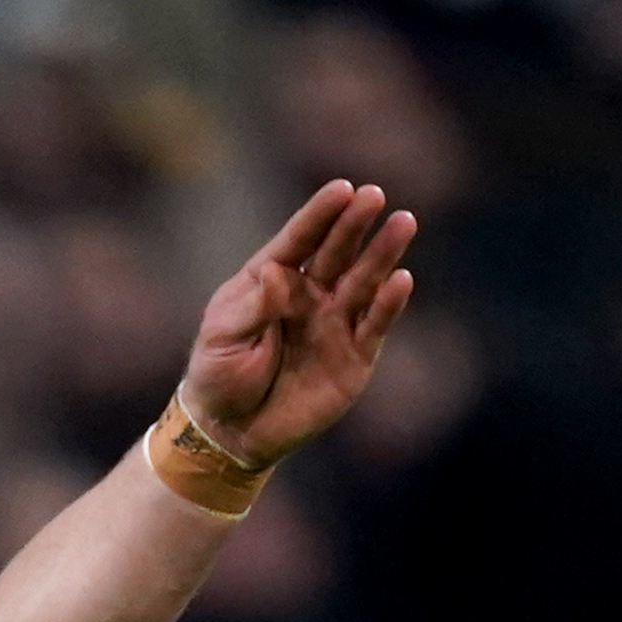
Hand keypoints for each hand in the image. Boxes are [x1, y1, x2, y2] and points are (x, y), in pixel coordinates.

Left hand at [171, 178, 417, 475]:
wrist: (230, 432)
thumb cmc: (218, 377)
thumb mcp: (222, 338)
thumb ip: (253, 306)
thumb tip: (278, 273)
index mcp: (272, 279)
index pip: (300, 239)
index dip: (321, 215)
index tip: (342, 189)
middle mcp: (309, 294)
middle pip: (337, 251)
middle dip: (355, 224)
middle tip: (375, 195)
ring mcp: (334, 323)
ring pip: (364, 281)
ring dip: (383, 253)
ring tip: (403, 223)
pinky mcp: (354, 356)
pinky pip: (375, 325)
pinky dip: (388, 304)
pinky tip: (401, 280)